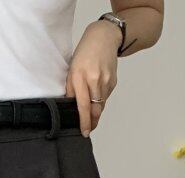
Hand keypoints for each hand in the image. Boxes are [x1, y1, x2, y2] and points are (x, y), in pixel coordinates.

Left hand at [66, 20, 119, 136]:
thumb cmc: (84, 53)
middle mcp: (95, 80)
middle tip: (88, 130)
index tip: (84, 132)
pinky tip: (96, 96)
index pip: (83, 106)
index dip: (84, 121)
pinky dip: (100, 101)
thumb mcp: (72, 70)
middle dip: (92, 122)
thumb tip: (70, 107)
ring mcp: (106, 81)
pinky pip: (106, 97)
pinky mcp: (113, 81)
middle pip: (95, 109)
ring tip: (91, 116)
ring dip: (96, 113)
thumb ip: (71, 89)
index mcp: (81, 78)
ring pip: (101, 105)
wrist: (104, 38)